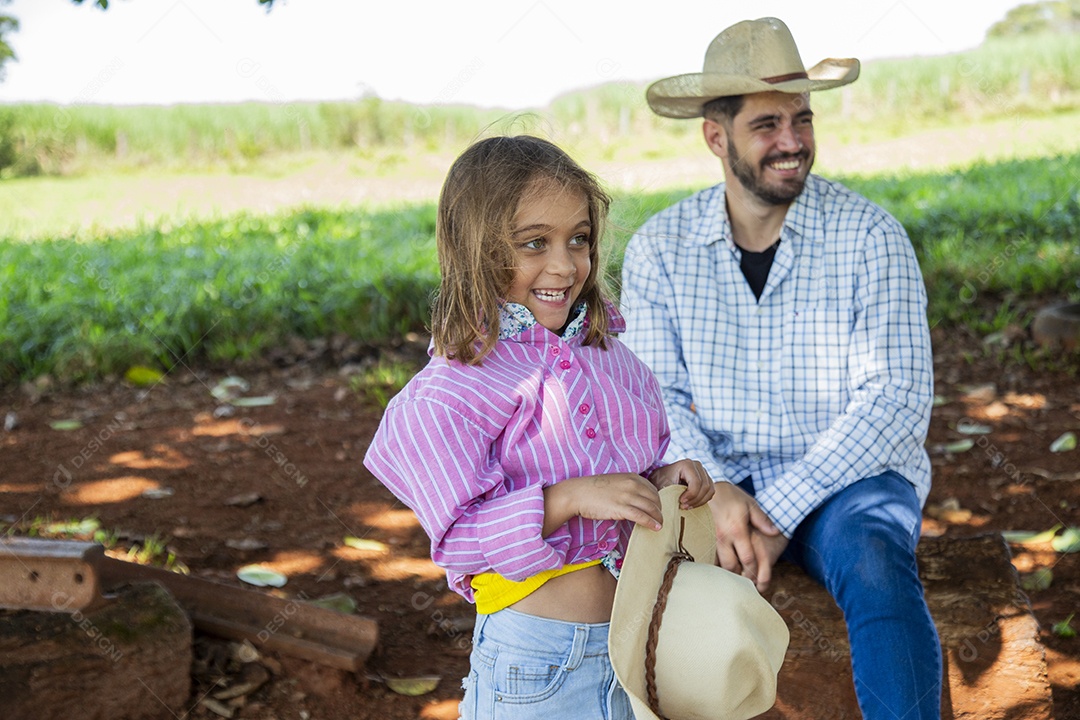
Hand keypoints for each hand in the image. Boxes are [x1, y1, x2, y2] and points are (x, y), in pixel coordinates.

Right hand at [544, 474, 662, 534]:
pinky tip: (655, 527)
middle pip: (655, 499)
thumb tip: (638, 499)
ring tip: (660, 525)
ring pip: (651, 508)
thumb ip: (629, 487)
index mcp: (632, 477)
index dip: (658, 500)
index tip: (658, 509)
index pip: (653, 489)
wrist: (578, 493)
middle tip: (660, 518)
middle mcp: (632, 485)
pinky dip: (650, 522)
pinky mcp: (621, 508)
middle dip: (660, 510)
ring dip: (658, 518)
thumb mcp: (616, 482)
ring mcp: (627, 496)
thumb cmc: (594, 489)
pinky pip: (641, 516)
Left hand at [648, 459, 714, 508]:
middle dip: (695, 500)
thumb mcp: (664, 486)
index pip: (696, 482)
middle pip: (705, 486)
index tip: (681, 503)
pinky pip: (710, 492)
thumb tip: (680, 506)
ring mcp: (703, 471)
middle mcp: (697, 465)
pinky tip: (691, 504)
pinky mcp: (706, 479)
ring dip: (699, 502)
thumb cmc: (660, 482)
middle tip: (683, 507)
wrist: (661, 478)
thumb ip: (673, 494)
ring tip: (687, 507)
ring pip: (710, 490)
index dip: (691, 495)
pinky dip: (703, 500)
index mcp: (687, 464)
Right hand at [707, 482, 781, 590]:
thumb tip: (775, 532)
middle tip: (746, 582)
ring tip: (734, 578)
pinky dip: (715, 565)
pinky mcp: (701, 539)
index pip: (748, 559)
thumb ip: (762, 519)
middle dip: (739, 576)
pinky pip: (708, 557)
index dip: (754, 571)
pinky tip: (720, 568)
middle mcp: (723, 537)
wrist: (704, 489)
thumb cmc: (730, 496)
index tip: (759, 579)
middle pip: (731, 566)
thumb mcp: (749, 504)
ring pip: (717, 565)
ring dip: (727, 573)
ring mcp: (710, 539)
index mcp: (737, 530)